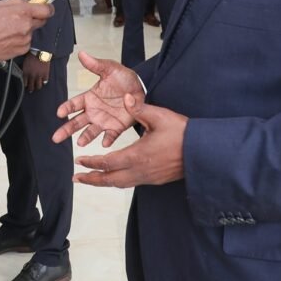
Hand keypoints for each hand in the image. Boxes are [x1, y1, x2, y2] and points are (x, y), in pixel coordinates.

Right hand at [0, 0, 52, 61]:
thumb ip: (17, 2)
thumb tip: (28, 3)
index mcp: (22, 12)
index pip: (46, 10)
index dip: (47, 8)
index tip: (46, 8)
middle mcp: (27, 26)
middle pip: (41, 21)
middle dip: (35, 18)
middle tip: (22, 18)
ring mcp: (26, 39)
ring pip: (31, 31)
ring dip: (24, 30)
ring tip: (8, 30)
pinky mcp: (23, 49)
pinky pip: (26, 42)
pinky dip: (20, 39)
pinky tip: (8, 38)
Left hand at [21, 55, 50, 92]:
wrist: (39, 52)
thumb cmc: (31, 56)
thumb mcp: (25, 64)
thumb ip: (24, 71)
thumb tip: (24, 76)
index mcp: (26, 73)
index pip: (25, 84)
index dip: (26, 85)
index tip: (27, 86)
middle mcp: (32, 76)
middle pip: (31, 87)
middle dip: (31, 89)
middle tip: (31, 90)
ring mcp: (39, 76)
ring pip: (38, 86)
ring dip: (38, 87)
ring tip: (38, 86)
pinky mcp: (45, 74)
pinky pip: (45, 82)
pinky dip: (44, 82)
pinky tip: (43, 80)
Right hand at [52, 51, 143, 146]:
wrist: (141, 88)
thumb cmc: (123, 78)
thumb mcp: (110, 69)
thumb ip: (95, 65)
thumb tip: (81, 54)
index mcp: (89, 98)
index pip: (74, 104)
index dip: (66, 108)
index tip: (60, 113)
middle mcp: (93, 112)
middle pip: (76, 122)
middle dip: (66, 130)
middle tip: (56, 138)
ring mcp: (104, 120)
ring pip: (90, 131)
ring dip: (85, 137)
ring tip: (80, 143)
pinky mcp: (116, 127)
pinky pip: (111, 135)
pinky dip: (107, 139)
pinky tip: (105, 143)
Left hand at [73, 95, 187, 187]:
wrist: (203, 153)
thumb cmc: (182, 133)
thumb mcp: (160, 116)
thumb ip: (140, 108)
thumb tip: (125, 97)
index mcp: (137, 155)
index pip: (107, 162)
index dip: (91, 163)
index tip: (78, 161)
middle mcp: (140, 170)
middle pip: (110, 179)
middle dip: (91, 179)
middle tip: (76, 178)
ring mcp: (148, 177)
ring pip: (120, 184)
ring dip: (104, 182)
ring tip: (92, 179)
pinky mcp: (155, 179)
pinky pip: (131, 183)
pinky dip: (118, 181)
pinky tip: (116, 177)